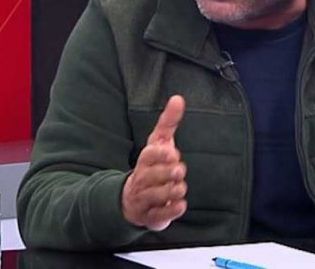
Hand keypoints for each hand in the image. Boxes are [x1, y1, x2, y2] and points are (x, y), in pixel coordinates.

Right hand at [122, 95, 187, 230]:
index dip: (160, 155)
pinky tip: (180, 204)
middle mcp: (142, 179)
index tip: (173, 154)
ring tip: (179, 188)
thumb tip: (178, 98)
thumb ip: (168, 122)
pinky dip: (172, 210)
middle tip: (179, 171)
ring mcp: (144, 198)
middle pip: (152, 176)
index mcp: (145, 160)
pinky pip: (160, 215)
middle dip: (167, 173)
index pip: (148, 155)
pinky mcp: (150, 216)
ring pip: (157, 195)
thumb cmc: (152, 166)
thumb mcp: (159, 142)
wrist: (133, 199)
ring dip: (172, 191)